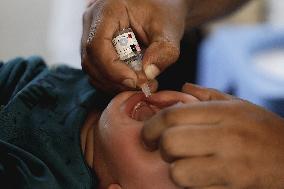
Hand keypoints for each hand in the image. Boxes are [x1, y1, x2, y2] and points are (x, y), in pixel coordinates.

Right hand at [81, 0, 187, 93]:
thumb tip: (148, 75)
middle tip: (142, 86)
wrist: (160, 6)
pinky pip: (97, 70)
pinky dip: (113, 81)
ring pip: (92, 69)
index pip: (97, 46)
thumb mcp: (169, 29)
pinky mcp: (96, 47)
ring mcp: (91, 34)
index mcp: (107, 10)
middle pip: (91, 61)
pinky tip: (132, 80)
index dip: (114, 70)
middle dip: (116, 80)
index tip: (136, 82)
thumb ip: (163, 52)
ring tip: (140, 83)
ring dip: (114, 84)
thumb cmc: (164, 12)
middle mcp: (92, 21)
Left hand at [142, 83, 283, 187]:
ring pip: (179, 172)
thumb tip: (182, 88)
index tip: (148, 134)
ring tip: (184, 164)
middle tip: (166, 149)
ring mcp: (231, 166)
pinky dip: (191, 185)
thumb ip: (208, 95)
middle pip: (170, 142)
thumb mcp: (239, 106)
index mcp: (224, 113)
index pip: (172, 115)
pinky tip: (200, 177)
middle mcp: (226, 137)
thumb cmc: (263, 131)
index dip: (151, 126)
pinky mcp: (233, 188)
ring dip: (175, 170)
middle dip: (160, 147)